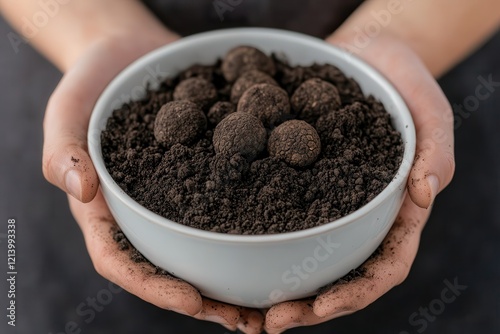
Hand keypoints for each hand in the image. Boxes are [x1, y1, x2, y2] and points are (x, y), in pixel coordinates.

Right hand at [42, 34, 262, 332]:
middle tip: (248, 321)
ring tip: (274, 300)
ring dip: (237, 277)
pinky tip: (286, 236)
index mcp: (108, 212)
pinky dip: (254, 225)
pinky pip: (230, 204)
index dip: (157, 287)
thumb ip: (64, 151)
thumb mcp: (67, 111)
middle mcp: (146, 214)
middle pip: (172, 267)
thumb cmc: (90, 82)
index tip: (195, 302)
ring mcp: (178, 197)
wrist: (128, 53)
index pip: (124, 262)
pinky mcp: (207, 175)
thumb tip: (81, 189)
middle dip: (208, 300)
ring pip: (206, 247)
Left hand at [264, 35, 454, 332]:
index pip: (382, 268)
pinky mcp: (301, 183)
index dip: (353, 294)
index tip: (318, 308)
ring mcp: (329, 204)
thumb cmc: (404, 81)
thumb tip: (424, 194)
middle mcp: (360, 217)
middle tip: (270, 322)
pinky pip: (282, 218)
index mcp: (396, 213)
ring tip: (246, 308)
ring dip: (281, 287)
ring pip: (309, 259)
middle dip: (310, 306)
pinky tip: (236, 252)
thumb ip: (435, 150)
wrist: (367, 55)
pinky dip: (264, 243)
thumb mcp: (429, 110)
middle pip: (340, 276)